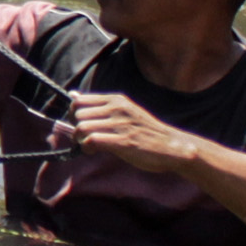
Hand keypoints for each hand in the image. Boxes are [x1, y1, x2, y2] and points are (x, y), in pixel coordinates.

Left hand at [65, 90, 198, 173]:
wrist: (172, 147)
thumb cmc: (145, 131)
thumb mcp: (124, 111)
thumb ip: (98, 104)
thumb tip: (72, 93)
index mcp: (116, 100)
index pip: (78, 100)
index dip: (74, 114)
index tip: (80, 124)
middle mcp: (117, 108)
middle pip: (77, 114)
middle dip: (75, 128)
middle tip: (84, 137)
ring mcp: (121, 124)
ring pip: (82, 127)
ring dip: (80, 139)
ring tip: (89, 145)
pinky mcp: (124, 141)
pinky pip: (92, 140)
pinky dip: (87, 147)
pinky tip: (94, 151)